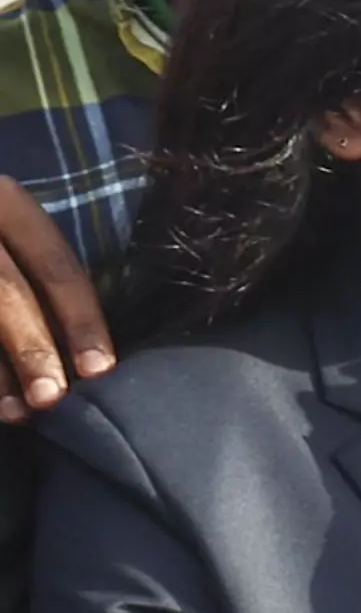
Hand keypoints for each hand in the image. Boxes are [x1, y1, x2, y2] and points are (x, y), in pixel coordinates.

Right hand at [0, 179, 113, 416]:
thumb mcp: (11, 234)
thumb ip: (37, 277)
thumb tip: (85, 355)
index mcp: (8, 201)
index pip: (56, 265)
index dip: (82, 319)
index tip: (100, 369)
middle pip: (9, 292)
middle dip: (34, 349)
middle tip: (52, 400)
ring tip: (16, 411)